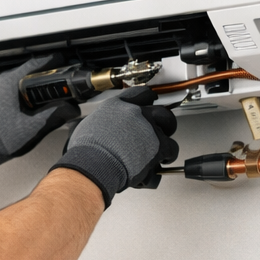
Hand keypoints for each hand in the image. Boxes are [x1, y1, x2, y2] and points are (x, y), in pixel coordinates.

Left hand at [0, 56, 82, 178]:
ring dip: (47, 83)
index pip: (39, 63)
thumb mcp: (32, 128)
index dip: (58, 63)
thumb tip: (73, 108)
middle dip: (55, 75)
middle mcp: (8, 80)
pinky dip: (38, 90)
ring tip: (62, 92)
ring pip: (32, 78)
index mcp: (13, 82)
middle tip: (70, 82)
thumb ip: (54, 115)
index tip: (70, 66)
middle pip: (37, 69)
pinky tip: (47, 101)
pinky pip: (26, 86)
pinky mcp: (7, 95)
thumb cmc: (1, 138)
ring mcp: (6, 87)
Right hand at [49, 87, 177, 206]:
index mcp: (117, 106)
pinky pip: (172, 148)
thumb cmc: (87, 153)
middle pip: (160, 110)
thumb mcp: (87, 127)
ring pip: (169, 127)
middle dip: (162, 120)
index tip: (150, 102)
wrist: (94, 166)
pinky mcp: (159, 145)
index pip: (140, 94)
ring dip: (165, 138)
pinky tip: (162, 160)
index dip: (147, 99)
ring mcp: (149, 128)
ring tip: (160, 147)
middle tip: (158, 129)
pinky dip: (167, 156)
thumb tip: (99, 129)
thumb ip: (101, 123)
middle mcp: (136, 113)